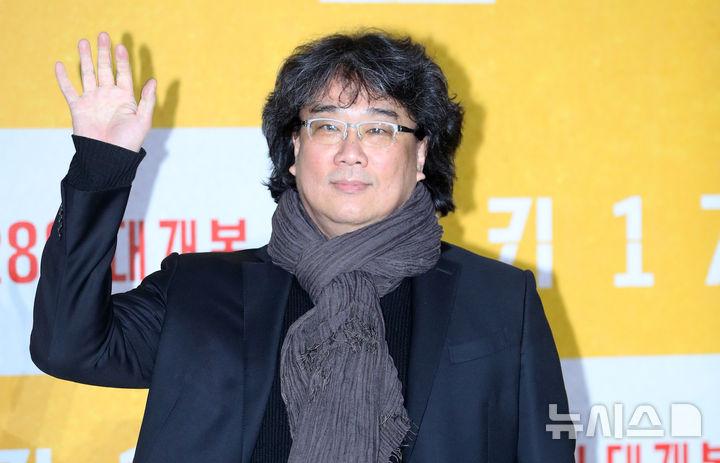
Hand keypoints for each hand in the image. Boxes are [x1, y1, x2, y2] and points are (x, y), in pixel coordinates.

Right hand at [55, 31, 155, 152]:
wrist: (109, 158)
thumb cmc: (129, 142)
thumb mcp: (143, 120)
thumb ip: (147, 100)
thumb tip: (153, 80)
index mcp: (124, 98)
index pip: (123, 74)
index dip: (122, 60)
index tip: (121, 46)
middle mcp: (108, 96)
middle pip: (104, 69)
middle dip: (104, 53)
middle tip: (103, 35)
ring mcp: (92, 100)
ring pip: (87, 74)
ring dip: (85, 58)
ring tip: (83, 42)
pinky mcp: (78, 107)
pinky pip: (69, 90)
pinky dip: (63, 78)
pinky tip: (60, 65)